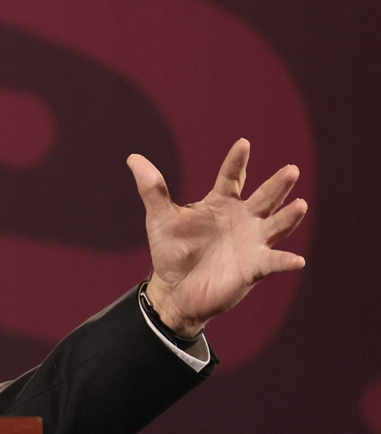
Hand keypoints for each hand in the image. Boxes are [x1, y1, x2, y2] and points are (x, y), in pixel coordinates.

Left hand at [127, 138, 307, 337]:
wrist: (175, 289)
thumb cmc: (172, 250)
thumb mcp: (160, 218)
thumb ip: (152, 189)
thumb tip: (133, 157)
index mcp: (221, 203)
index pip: (232, 177)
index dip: (237, 162)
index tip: (243, 143)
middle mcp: (242, 218)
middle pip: (264, 198)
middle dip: (277, 185)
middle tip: (291, 170)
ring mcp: (251, 242)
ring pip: (275, 225)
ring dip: (288, 216)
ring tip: (300, 204)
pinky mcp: (254, 267)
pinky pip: (273, 263)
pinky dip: (285, 261)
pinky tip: (297, 260)